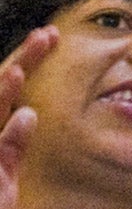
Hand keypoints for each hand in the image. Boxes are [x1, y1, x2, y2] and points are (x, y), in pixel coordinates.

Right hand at [0, 28, 54, 208]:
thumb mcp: (3, 172)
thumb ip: (13, 143)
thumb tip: (28, 114)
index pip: (2, 87)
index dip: (24, 60)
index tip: (49, 37)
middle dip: (20, 60)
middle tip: (46, 35)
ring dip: (2, 91)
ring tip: (22, 66)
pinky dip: (10, 136)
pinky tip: (27, 117)